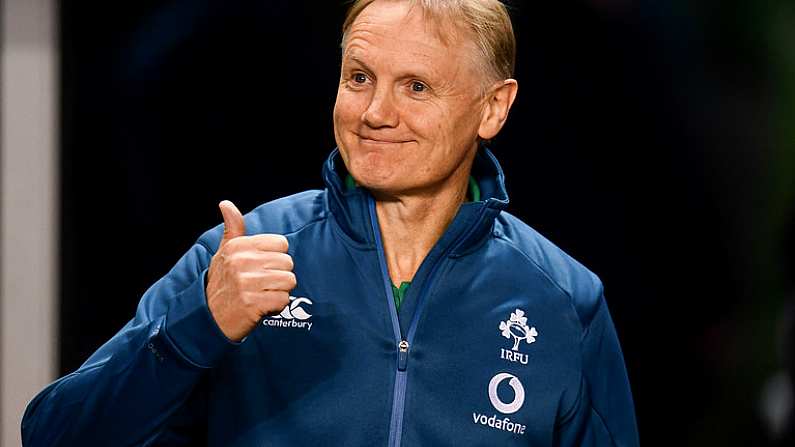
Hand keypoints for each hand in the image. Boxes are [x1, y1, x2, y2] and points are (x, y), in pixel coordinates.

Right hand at [205, 200, 294, 341]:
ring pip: (289, 281)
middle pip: (288, 263)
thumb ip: (232, 229)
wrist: (208, 319)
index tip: (262, 268)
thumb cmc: (222, 283)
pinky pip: (283, 300)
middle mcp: (242, 262)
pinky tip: (261, 307)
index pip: (282, 244)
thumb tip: (225, 203)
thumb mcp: (224, 253)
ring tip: (261, 295)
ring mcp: (247, 283)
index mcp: (238, 246)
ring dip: (279, 292)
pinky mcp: (253, 304)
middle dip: (279, 277)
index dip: (276, 258)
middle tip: (261, 285)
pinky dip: (276, 307)